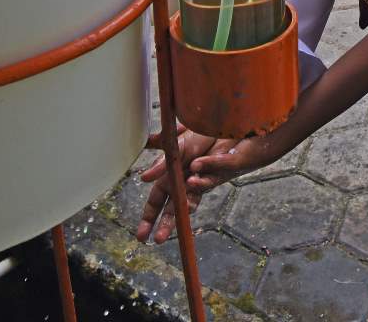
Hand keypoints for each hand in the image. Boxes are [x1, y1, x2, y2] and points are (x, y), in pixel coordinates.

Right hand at [136, 125, 222, 243]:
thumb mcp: (176, 146)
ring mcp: (202, 180)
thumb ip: (161, 163)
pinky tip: (192, 179)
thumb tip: (144, 178)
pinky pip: (208, 179)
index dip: (149, 218)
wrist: (225, 127)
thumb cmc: (200, 137)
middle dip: (166, 224)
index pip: (157, 201)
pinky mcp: (218, 172)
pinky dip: (201, 179)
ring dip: (184, 209)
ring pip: (191, 202)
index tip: (141, 235)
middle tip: (158, 239)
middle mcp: (186, 183)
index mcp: (171, 177)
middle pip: (173, 209)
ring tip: (176, 219)